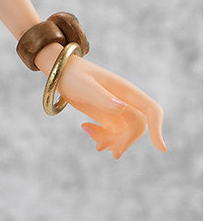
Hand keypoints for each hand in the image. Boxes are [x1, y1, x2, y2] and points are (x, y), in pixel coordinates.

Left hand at [48, 50, 165, 158]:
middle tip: (106, 149)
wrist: (59, 71)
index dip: (157, 128)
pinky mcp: (106, 115)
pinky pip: (113, 132)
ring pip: (125, 132)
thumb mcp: (84, 85)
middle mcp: (125, 100)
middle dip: (125, 141)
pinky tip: (86, 129)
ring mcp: (116, 109)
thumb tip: (123, 108)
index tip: (160, 148)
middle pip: (137, 126)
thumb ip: (102, 97)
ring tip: (95, 143)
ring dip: (113, 141)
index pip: (150, 110)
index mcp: (125, 91)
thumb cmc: (72, 75)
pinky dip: (103, 137)